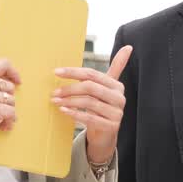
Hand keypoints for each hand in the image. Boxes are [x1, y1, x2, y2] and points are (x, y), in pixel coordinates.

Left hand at [53, 46, 132, 164]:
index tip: (56, 72)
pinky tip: (64, 111)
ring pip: (89, 103)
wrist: (105, 134)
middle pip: (90, 87)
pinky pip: (90, 118)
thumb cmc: (102, 106)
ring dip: (69, 101)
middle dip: (70, 88)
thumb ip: (116, 68)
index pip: (92, 74)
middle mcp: (119, 98)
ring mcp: (117, 113)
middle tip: (54, 92)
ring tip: (55, 101)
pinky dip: (75, 114)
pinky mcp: (111, 127)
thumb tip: (128, 47)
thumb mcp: (106, 87)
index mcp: (116, 85)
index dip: (73, 72)